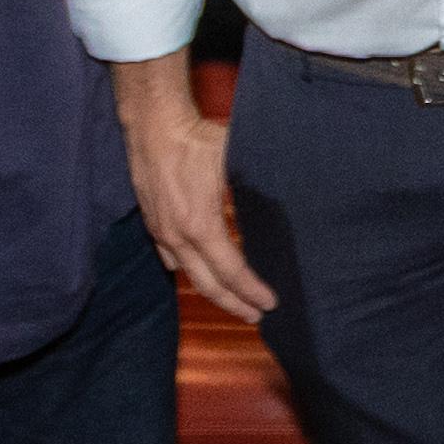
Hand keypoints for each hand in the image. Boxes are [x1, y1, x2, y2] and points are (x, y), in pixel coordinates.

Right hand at [122, 94, 275, 319]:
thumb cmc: (196, 139)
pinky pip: (171, 260)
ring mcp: (162, 232)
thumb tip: (290, 195)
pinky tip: (202, 275)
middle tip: (257, 316)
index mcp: (200, 225)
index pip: (231, 270)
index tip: (271, 302)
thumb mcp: (235, 160)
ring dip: (212, 291)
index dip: (251, 290)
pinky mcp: (153, 224)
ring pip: (188, 275)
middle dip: (234, 304)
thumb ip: (257, 185)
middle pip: (208, 284)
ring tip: (233, 301)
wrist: (154, 126)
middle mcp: (178, 236)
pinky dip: (190, 273)